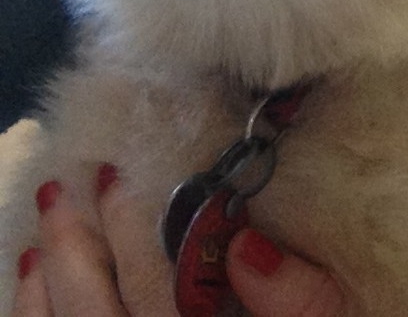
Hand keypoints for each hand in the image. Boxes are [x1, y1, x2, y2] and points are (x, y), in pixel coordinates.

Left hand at [12, 165, 343, 315]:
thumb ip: (300, 299)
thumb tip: (247, 245)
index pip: (157, 291)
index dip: (128, 233)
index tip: (118, 179)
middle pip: (97, 316)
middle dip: (75, 249)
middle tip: (67, 188)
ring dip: (42, 288)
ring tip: (42, 230)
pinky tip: (32, 285)